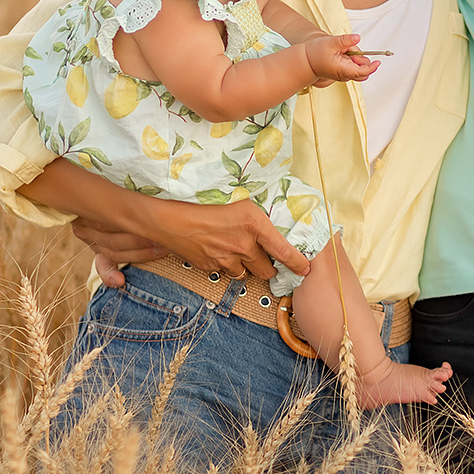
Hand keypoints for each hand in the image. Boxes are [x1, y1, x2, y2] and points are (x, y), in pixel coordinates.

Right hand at [82, 195, 308, 286]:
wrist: (167, 214)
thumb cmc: (202, 199)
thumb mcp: (237, 199)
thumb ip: (255, 215)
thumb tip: (271, 224)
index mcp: (254, 223)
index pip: (284, 250)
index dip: (298, 263)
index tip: (306, 269)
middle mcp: (243, 244)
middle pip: (267, 269)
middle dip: (268, 266)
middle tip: (265, 258)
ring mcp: (226, 258)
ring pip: (246, 273)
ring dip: (246, 267)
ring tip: (237, 252)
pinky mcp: (210, 266)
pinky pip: (225, 271)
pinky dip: (225, 265)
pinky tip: (217, 250)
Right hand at [304, 31, 379, 85]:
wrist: (304, 60)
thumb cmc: (315, 52)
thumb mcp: (331, 42)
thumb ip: (346, 41)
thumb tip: (358, 37)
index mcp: (343, 70)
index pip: (363, 72)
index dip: (372, 67)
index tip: (378, 61)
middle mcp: (344, 75)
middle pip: (363, 70)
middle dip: (363, 60)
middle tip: (350, 49)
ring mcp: (343, 74)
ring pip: (357, 66)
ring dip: (355, 57)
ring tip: (342, 49)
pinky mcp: (341, 71)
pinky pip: (351, 65)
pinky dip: (350, 58)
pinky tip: (341, 52)